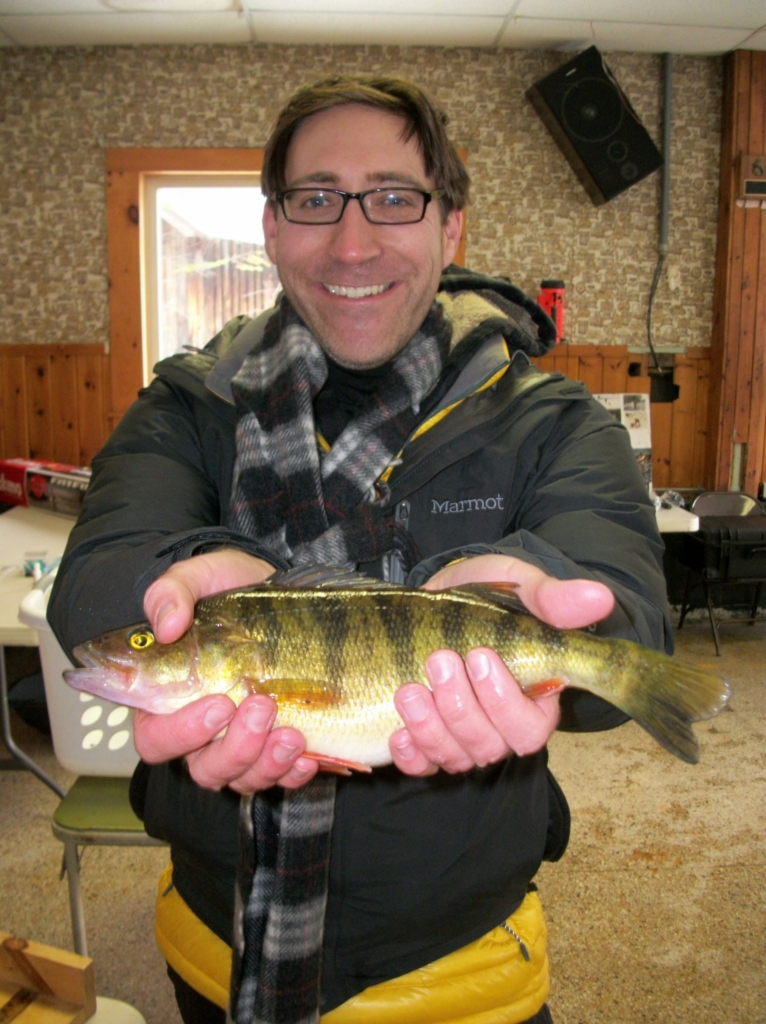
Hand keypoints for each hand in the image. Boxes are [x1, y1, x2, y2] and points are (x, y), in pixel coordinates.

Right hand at [133, 549, 317, 793]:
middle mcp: (201, 732)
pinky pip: (282, 778)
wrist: (284, 596)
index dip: (181, 733)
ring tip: (292, 732)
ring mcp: (241, 743)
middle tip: (262, 705)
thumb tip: (166, 625)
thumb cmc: (232, 593)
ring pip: (242, 778)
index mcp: (167, 698)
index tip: (218, 704)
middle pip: (203, 768)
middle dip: (235, 748)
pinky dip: (294, 773)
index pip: (155, 738)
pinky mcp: (277, 746)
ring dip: (266, 763)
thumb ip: (172, 593)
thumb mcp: (201, 576)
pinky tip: (309, 756)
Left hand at [388, 553, 614, 775]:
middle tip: (439, 660)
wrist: (442, 600)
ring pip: (455, 757)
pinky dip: (410, 754)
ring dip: (430, 728)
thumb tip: (600, 597)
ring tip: (409, 689)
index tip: (481, 656)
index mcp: (534, 697)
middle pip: (490, 745)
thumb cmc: (489, 599)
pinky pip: (421, 765)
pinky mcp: (427, 739)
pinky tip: (397, 730)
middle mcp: (500, 726)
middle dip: (460, 708)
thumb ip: (554, 600)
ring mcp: (463, 737)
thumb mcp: (520, 589)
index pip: (530, 725)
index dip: (504, 701)